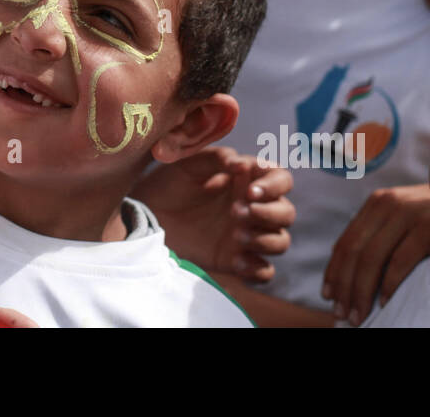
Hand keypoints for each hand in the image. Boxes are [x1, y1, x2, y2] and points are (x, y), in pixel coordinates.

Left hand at [133, 146, 294, 281]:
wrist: (144, 215)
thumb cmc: (167, 184)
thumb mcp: (188, 164)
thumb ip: (216, 158)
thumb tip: (242, 164)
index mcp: (246, 181)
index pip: (280, 179)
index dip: (274, 184)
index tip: (251, 190)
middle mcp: (252, 208)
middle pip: (286, 212)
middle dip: (269, 212)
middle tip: (236, 211)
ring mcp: (245, 235)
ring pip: (280, 241)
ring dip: (266, 239)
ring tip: (237, 234)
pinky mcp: (234, 260)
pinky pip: (263, 271)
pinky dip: (257, 268)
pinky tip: (236, 261)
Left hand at [322, 183, 429, 325]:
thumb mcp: (405, 216)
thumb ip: (380, 232)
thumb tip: (350, 267)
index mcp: (376, 203)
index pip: (345, 242)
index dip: (334, 272)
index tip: (328, 295)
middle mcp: (386, 205)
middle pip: (354, 253)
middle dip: (345, 287)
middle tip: (342, 313)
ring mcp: (407, 215)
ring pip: (372, 259)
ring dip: (362, 291)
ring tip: (359, 314)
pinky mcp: (428, 227)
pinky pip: (400, 261)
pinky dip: (389, 284)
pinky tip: (384, 302)